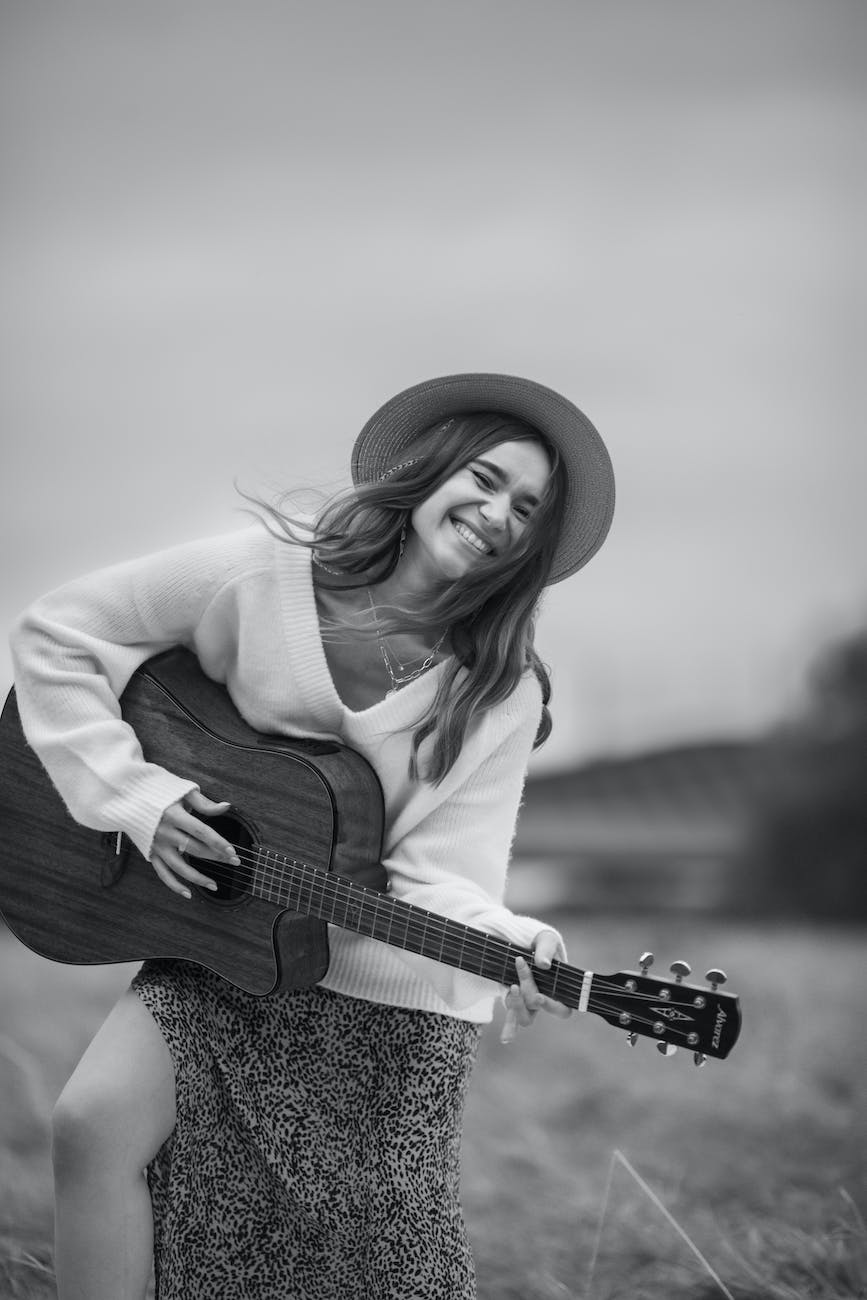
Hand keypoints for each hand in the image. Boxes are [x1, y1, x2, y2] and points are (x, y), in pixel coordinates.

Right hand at [149, 790, 239, 898]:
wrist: (128, 796)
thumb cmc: (159, 790)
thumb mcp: (182, 790)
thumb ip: (204, 803)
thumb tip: (226, 807)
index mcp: (174, 815)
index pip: (201, 832)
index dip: (218, 842)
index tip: (233, 852)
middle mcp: (164, 832)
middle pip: (194, 849)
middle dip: (216, 856)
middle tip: (235, 862)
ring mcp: (156, 845)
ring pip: (179, 867)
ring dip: (198, 878)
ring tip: (215, 885)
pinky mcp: (150, 853)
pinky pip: (162, 873)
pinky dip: (174, 885)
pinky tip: (188, 894)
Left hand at [500, 930, 572, 1044]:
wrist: (519, 940)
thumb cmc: (540, 941)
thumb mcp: (546, 938)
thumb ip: (547, 948)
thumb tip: (543, 964)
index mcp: (560, 988)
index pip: (563, 1009)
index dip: (552, 1006)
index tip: (539, 996)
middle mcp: (545, 999)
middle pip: (538, 1006)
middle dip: (528, 991)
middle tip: (520, 972)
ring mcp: (529, 1002)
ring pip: (526, 1017)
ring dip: (517, 1004)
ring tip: (511, 986)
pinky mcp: (514, 1001)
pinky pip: (513, 1019)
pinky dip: (510, 1030)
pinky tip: (506, 1039)